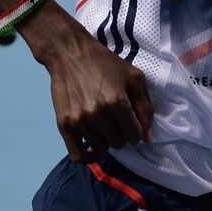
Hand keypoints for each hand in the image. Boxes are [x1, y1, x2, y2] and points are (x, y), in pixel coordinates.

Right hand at [33, 11, 154, 162]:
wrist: (70, 53)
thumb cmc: (105, 63)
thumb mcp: (134, 78)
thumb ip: (145, 108)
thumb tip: (147, 139)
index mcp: (118, 102)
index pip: (135, 136)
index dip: (136, 129)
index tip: (130, 120)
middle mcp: (98, 114)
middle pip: (119, 143)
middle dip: (121, 134)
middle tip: (115, 119)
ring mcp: (79, 121)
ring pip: (101, 148)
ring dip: (105, 140)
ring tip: (103, 124)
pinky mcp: (64, 125)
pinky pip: (78, 156)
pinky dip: (88, 157)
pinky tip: (92, 148)